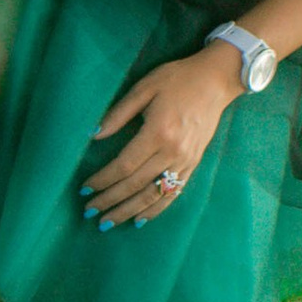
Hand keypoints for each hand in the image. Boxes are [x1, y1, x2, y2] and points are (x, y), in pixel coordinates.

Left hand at [84, 49, 236, 227]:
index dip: (103, 180)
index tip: (85, 189)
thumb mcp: (144, 88)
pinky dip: (155, 209)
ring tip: (109, 222)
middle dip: (110, 201)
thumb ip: (118, 114)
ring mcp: (185, 161)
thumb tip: (94, 135)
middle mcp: (172, 152)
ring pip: (153, 195)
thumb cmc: (177, 79)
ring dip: (129, 211)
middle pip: (136, 185)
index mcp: (158, 132)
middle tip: (90, 212)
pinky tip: (139, 219)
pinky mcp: (193, 164)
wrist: (216, 80)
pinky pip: (173, 193)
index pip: (124, 166)